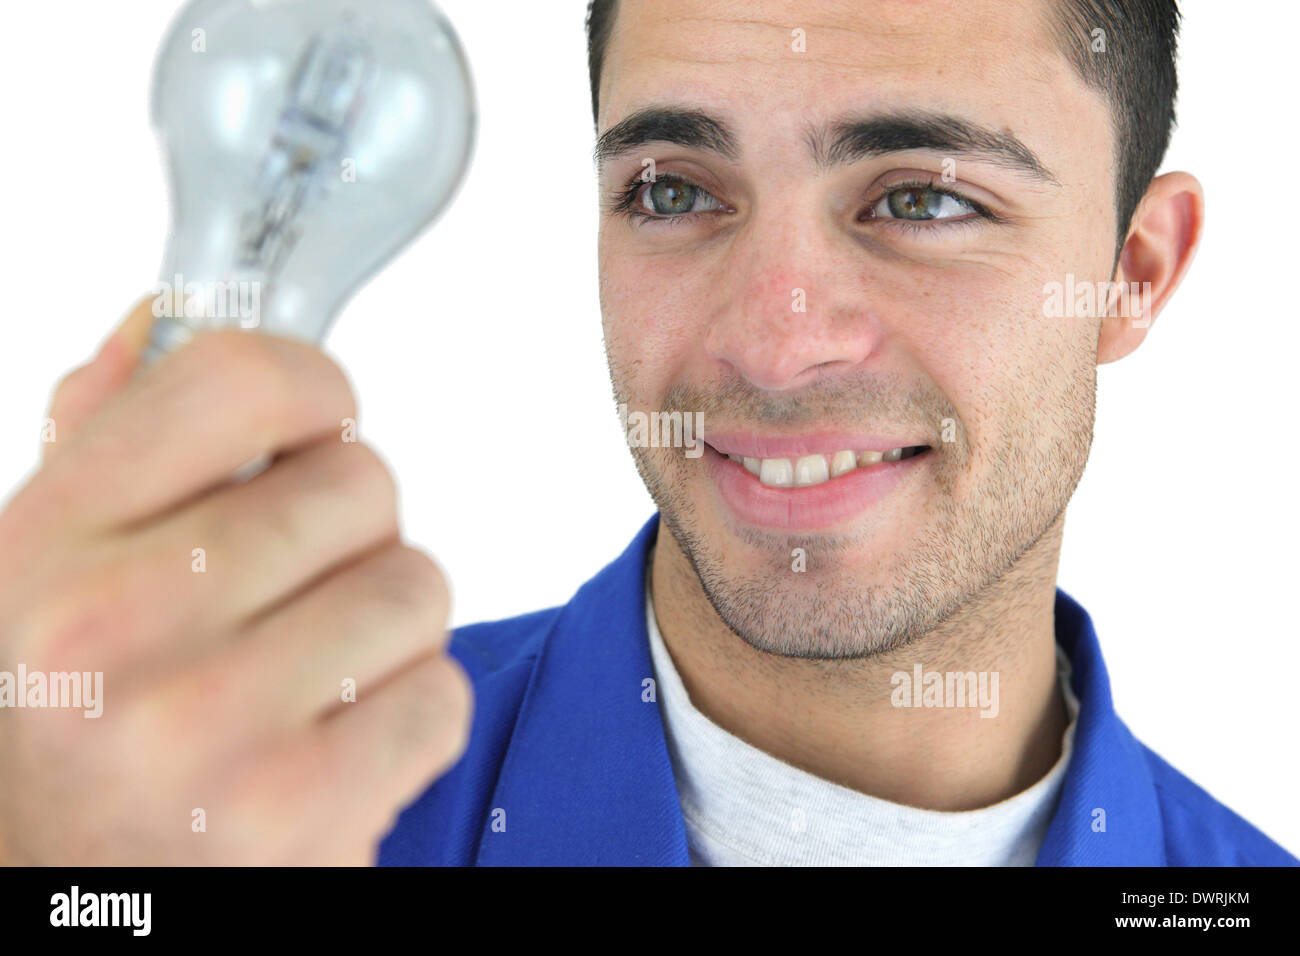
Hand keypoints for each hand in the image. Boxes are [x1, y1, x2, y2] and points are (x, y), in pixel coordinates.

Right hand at [0, 298, 470, 863]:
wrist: (76, 891)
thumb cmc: (79, 719)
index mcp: (46, 547)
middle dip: (354, 531)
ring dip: (389, 626)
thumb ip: (107, 440)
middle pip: (361, 482)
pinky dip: (410, 715)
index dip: (314, 390)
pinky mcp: (298, 813)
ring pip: (417, 586)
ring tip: (313, 675)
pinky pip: (441, 693)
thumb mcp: (47, 572)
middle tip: (295, 592)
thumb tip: (167, 315)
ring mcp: (204, 731)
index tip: (317, 429)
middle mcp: (110, 631)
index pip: (239, 379)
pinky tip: (334, 746)